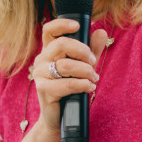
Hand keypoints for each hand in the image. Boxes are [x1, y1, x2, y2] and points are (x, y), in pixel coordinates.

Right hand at [31, 19, 109, 133]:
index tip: (77, 25)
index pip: (49, 30)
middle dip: (82, 52)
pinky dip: (82, 84)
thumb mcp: (84, 66)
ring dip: (86, 71)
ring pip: (65, 66)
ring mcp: (40, 75)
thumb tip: (101, 32)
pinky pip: (66, 84)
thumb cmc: (71, 88)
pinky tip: (89, 87)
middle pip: (61, 45)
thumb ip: (92, 50)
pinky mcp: (44, 90)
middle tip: (94, 62)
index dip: (61, 24)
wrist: (61, 117)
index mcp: (49, 51)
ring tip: (94, 78)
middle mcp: (41, 60)